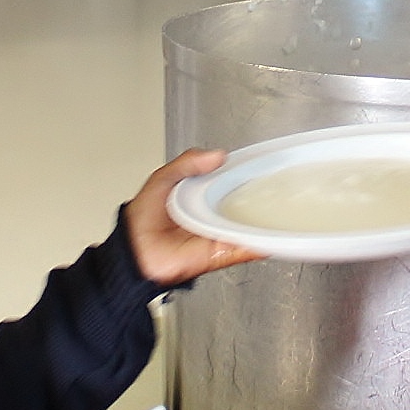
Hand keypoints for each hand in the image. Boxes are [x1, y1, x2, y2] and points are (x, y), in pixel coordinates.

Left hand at [126, 150, 261, 285]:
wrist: (134, 249)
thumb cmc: (143, 218)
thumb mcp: (163, 178)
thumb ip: (188, 162)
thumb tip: (217, 155)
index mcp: (203, 195)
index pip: (232, 183)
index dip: (246, 176)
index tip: (260, 167)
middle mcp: (213, 215)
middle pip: (245, 206)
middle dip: (261, 199)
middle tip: (272, 190)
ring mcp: (218, 234)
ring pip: (249, 228)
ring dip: (263, 223)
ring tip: (275, 212)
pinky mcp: (219, 253)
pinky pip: (243, 249)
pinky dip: (257, 244)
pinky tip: (267, 236)